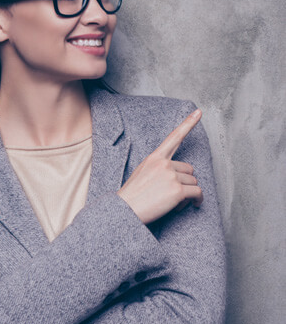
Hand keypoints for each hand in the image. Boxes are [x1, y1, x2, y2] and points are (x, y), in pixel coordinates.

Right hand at [117, 109, 202, 224]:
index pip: (174, 138)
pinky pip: (197, 192)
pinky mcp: (178, 190)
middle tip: (174, 194)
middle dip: (185, 181)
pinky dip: (197, 200)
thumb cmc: (132, 196)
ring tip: (174, 202)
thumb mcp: (141, 173)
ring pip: (193, 182)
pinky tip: (192, 205)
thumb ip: (158, 168)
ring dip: (188, 193)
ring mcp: (171, 176)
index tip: (199, 112)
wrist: (125, 210)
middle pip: (189, 169)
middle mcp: (164, 164)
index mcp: (154, 158)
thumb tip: (176, 174)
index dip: (188, 124)